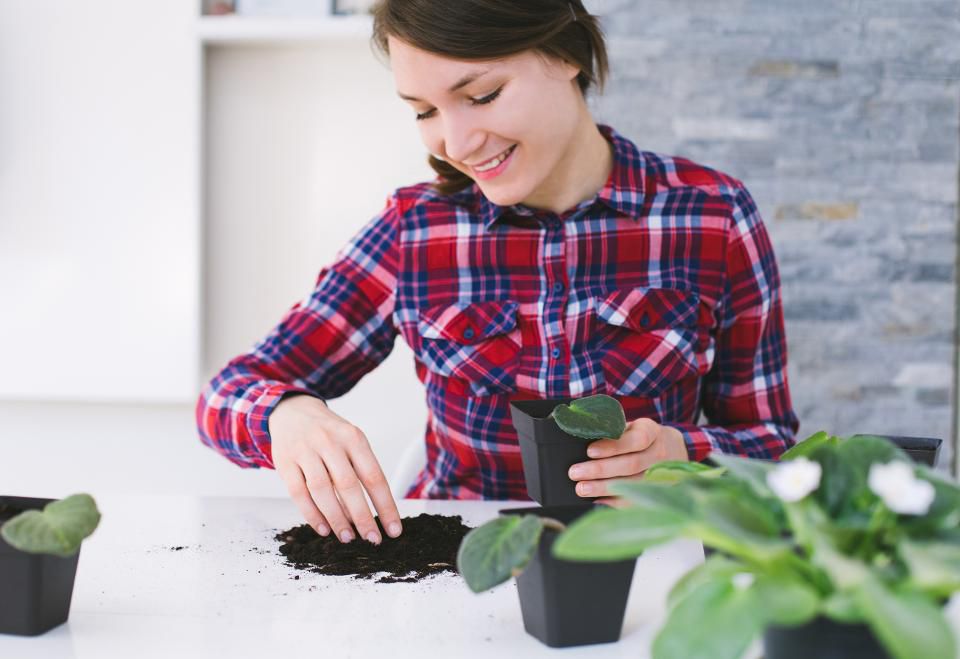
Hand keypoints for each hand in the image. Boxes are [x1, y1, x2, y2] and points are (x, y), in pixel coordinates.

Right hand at [268, 395, 402, 544]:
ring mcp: (305, 451)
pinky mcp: (285, 462)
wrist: (293, 412)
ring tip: (348, 537)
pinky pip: (298, 493)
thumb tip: (370, 514)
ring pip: (322, 490)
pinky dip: (312, 514)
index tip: (394, 529)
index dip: (385, 506)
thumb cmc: (330, 434)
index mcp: (353, 437)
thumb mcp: (351, 442)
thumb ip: (361, 471)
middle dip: (362, 517)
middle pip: (348, 485)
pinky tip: (323, 528)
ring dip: (336, 518)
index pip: (374, 476)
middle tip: (372, 539)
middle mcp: (330, 442)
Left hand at [567, 418, 687, 507]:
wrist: (674, 450)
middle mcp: (660, 454)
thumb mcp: (634, 426)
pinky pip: (635, 500)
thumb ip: (615, 431)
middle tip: (575, 472)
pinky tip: (596, 501)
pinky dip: (614, 502)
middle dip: (600, 469)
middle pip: (631, 464)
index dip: (613, 446)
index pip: (635, 440)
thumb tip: (583, 438)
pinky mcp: (657, 493)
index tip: (590, 451)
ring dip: (604, 488)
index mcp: (652, 432)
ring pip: (632, 484)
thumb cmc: (643, 437)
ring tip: (581, 488)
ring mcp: (661, 476)